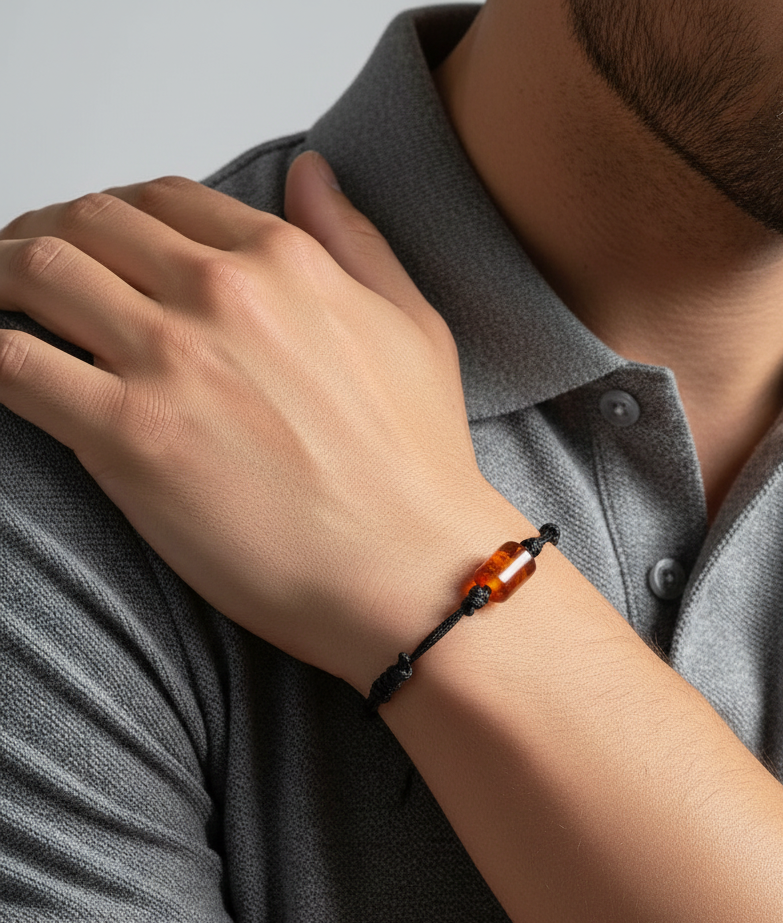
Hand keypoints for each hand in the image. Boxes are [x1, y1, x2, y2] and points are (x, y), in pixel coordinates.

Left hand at [0, 153, 516, 684]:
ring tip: (1, 310)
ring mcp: (172, 359)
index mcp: (287, 262)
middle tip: (27, 272)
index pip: (165, 199)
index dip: (118, 216)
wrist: (410, 568)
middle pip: (87, 222)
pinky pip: (14, 365)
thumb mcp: (414, 329)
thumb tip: (313, 172)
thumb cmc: (417, 465)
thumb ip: (356, 241)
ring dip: (1, 282)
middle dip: (44, 236)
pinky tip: (6, 371)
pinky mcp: (130, 434)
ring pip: (36, 273)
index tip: (102, 247)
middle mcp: (223, 292)